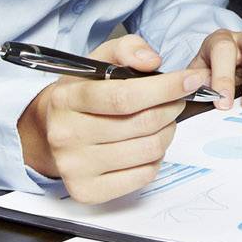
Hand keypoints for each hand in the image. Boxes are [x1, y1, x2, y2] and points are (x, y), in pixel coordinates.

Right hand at [15, 35, 207, 203]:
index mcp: (67, 99)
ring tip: (164, 122)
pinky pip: (143, 176)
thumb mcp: (98, 60)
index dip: (165, 88)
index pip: (124, 96)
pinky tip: (148, 144)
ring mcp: (75, 167)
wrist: (50, 132)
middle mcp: (66, 135)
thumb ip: (127, 49)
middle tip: (178, 101)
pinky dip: (156, 159)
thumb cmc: (83, 93)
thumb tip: (151, 61)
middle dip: (172, 108)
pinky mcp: (86, 191)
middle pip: (141, 124)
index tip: (191, 80)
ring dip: (168, 133)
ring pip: (147, 150)